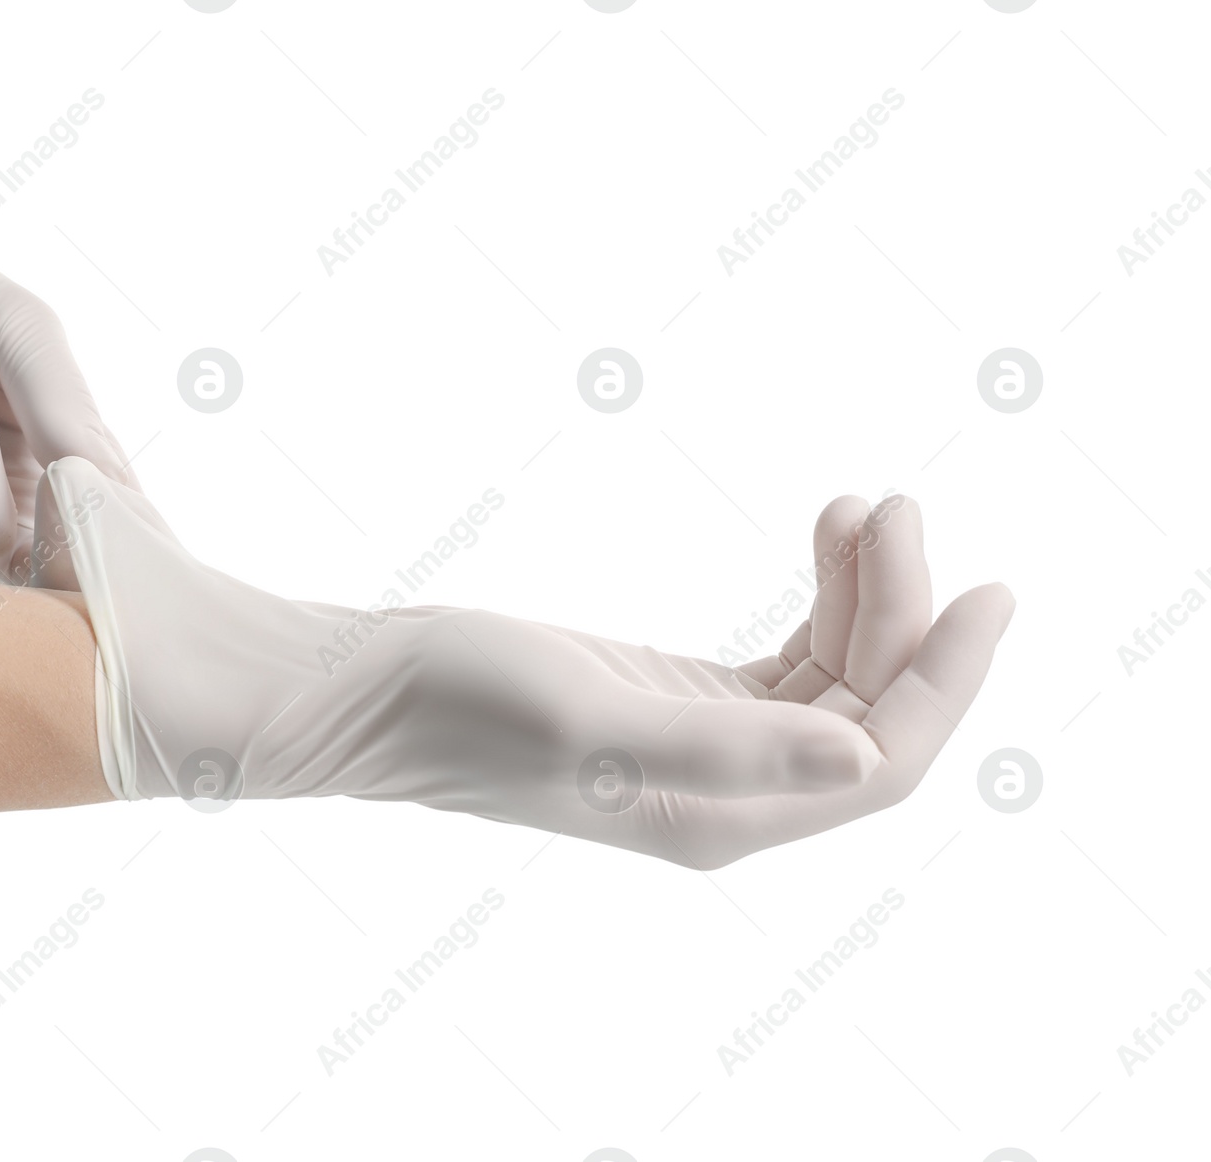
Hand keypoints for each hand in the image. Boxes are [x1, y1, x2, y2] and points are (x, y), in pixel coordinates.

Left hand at [0, 236, 135, 581]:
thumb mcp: (17, 324)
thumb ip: (64, 402)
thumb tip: (104, 486)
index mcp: (69, 481)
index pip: (117, 546)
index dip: (129, 536)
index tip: (122, 491)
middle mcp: (14, 525)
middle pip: (60, 570)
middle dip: (64, 515)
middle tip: (56, 448)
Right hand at [35, 458, 1013, 868]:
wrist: (357, 690)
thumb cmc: (452, 700)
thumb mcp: (590, 715)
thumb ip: (729, 750)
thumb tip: (867, 764)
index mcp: (717, 817)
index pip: (883, 762)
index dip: (949, 679)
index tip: (989, 582)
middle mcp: (722, 797)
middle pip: (870, 714)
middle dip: (903, 612)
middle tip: (891, 501)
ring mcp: (699, 750)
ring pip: (834, 680)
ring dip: (865, 593)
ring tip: (860, 502)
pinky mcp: (668, 703)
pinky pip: (786, 660)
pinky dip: (819, 596)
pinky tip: (822, 532)